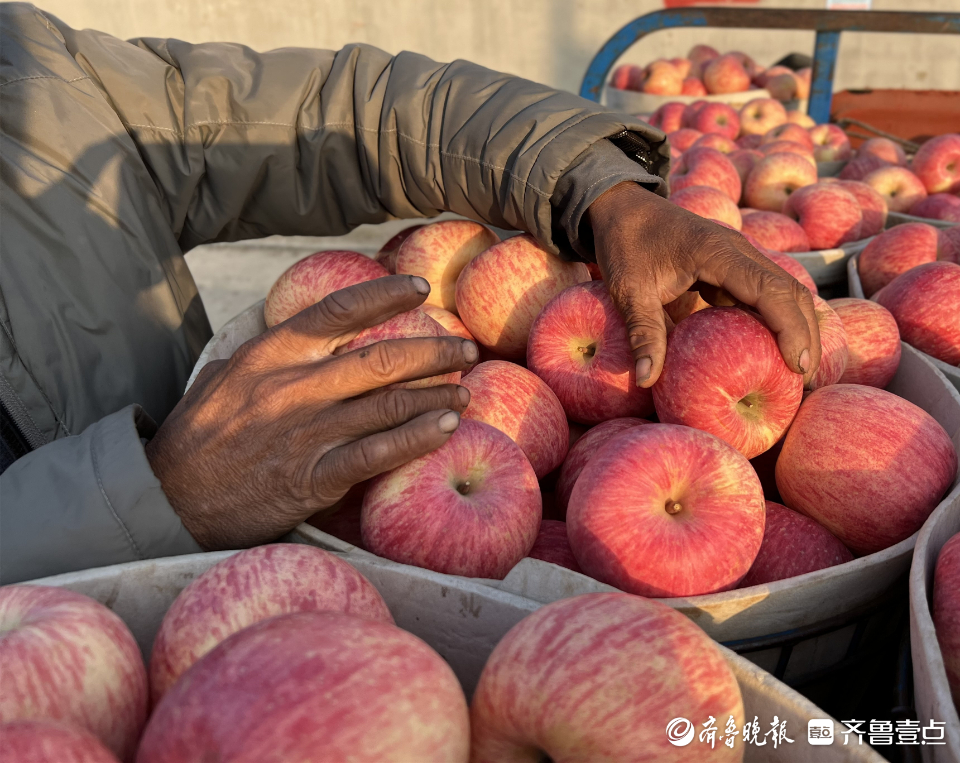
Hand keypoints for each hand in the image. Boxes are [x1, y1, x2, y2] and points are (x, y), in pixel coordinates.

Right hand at [146, 275, 477, 549]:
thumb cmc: (197, 437)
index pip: (338, 310)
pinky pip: (378, 453)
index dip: (385, 294)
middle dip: (433, 350)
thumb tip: (292, 328)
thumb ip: (263, 350)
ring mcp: (308, 431)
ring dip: (436, 394)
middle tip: (465, 349)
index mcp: (272, 354)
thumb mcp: (222, 377)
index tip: (420, 288)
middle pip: (381, 357)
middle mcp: (295, 386)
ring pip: (388, 402)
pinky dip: (418, 438)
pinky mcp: (315, 475)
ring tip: (465, 390)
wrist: (172, 499)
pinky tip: (447, 427)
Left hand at [588, 182, 820, 386]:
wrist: (623, 207)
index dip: (790, 328)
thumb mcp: (628, 290)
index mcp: (717, 251)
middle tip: (806, 380)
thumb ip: (642, 332)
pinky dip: (775, 320)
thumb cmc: (624, 246)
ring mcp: (739, 255)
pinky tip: (773, 350)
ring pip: (783, 290)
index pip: (770, 290)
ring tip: (798, 371)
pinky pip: (765, 292)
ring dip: (796, 327)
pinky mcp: (733, 265)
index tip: (798, 366)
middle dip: (805, 334)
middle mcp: (738, 249)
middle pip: (790, 290)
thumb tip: (645, 381)